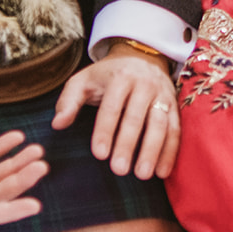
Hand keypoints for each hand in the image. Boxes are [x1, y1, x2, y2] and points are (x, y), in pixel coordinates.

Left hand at [53, 43, 180, 179]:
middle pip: (136, 116)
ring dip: (153, 150)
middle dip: (128, 144)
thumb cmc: (107, 75)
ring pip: (160, 123)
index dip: (105, 130)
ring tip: (142, 174)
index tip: (98, 154)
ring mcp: (162, 94)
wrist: (141, 57)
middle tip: (119, 170)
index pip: (112, 106)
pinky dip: (171, 151)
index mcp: (121, 76)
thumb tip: (57, 124)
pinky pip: (176, 129)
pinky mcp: (174, 105)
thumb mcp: (83, 81)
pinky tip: (162, 172)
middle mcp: (145, 83)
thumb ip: (68, 101)